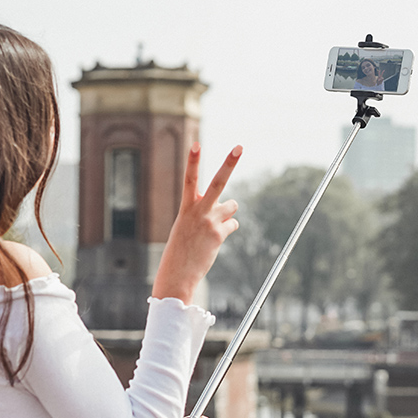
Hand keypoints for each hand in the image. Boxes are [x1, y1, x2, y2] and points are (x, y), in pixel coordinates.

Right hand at [152, 144, 240, 304]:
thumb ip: (203, 210)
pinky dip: (226, 230)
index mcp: (186, 207)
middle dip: (229, 163)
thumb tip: (229, 206)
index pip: (189, 179)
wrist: (178, 273)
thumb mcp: (186, 225)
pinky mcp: (219, 234)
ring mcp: (210, 222)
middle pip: (217, 182)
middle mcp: (198, 211)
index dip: (192, 161)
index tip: (196, 144)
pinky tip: (213, 241)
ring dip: (227, 213)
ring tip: (212, 227)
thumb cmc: (181, 248)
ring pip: (232, 206)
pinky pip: (232, 225)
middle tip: (239, 146)